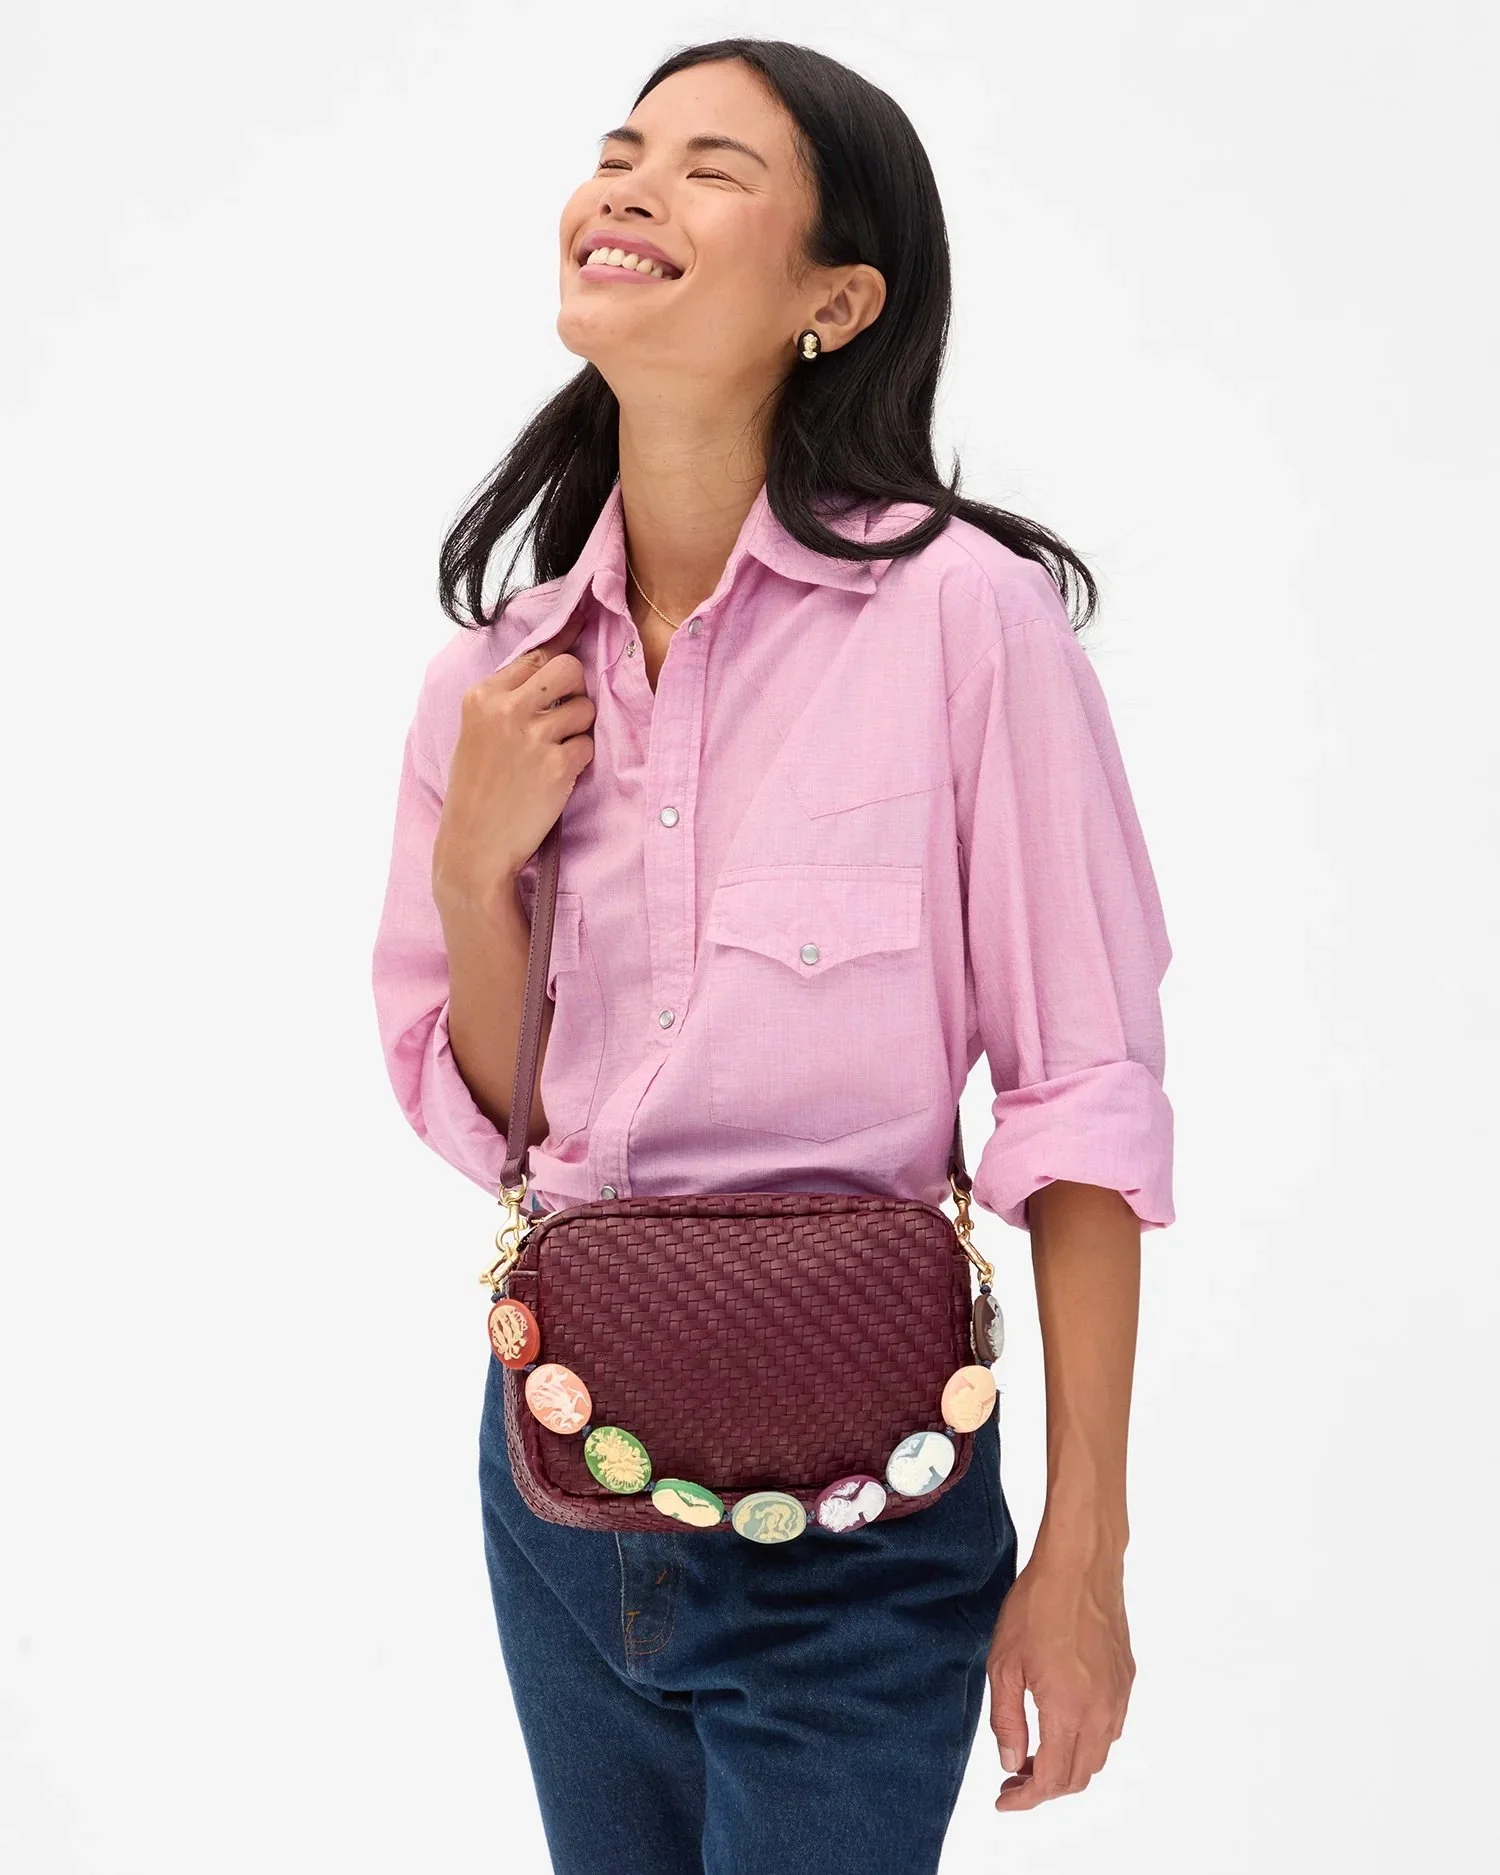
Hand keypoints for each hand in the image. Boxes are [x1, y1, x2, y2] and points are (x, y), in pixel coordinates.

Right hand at [432, 611, 593, 912]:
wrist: (474, 846)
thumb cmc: (476, 791)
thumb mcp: (477, 732)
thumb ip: (507, 699)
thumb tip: (553, 665)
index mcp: (481, 696)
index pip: (536, 655)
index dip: (563, 651)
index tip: (582, 632)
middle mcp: (506, 709)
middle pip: (569, 668)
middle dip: (576, 688)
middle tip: (566, 713)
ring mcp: (533, 737)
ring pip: (585, 708)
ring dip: (578, 729)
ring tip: (554, 753)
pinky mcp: (557, 766)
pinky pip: (588, 745)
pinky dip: (579, 760)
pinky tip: (556, 777)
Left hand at [986, 1549, 1134, 1811]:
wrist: (1079, 1564)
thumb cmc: (1037, 1606)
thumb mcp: (1004, 1664)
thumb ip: (1007, 1721)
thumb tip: (1011, 1762)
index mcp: (1069, 1711)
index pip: (1051, 1779)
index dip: (1026, 1798)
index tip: (1004, 1799)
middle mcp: (1101, 1712)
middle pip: (1078, 1776)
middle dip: (1044, 1787)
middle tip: (1013, 1777)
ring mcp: (1119, 1696)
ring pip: (1097, 1755)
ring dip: (1067, 1766)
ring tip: (1033, 1752)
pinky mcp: (1127, 1679)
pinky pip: (1110, 1728)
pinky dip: (1085, 1741)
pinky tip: (1060, 1723)